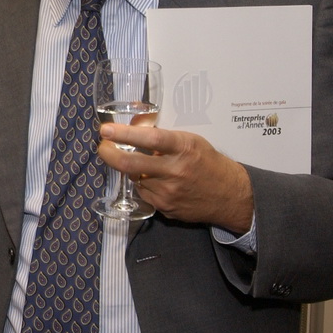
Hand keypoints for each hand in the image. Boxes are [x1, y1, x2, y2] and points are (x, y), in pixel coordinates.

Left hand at [98, 123, 253, 233]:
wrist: (230, 195)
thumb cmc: (208, 162)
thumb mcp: (190, 140)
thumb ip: (163, 135)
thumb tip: (133, 124)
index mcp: (183, 148)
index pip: (150, 138)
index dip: (124, 134)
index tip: (106, 130)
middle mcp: (174, 170)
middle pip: (131, 164)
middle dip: (109, 154)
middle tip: (102, 147)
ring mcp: (168, 192)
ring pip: (135, 178)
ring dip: (132, 169)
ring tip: (143, 163)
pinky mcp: (165, 207)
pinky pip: (143, 192)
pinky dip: (143, 184)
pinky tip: (156, 180)